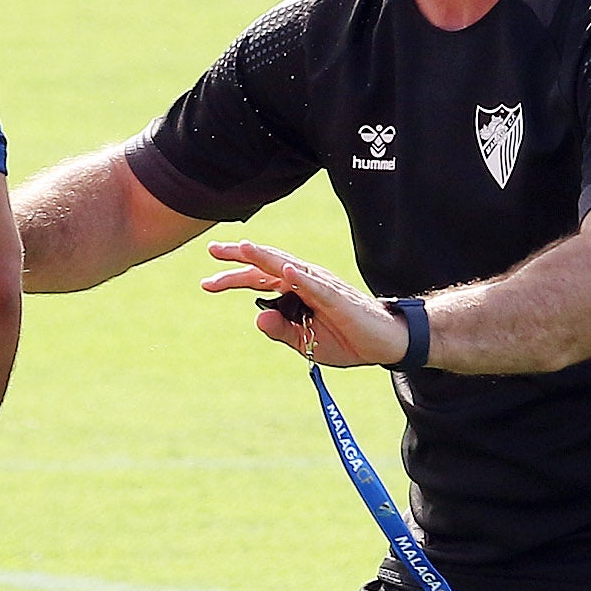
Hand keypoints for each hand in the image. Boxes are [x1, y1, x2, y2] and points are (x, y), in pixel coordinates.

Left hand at [200, 241, 405, 367]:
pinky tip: (284, 270)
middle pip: (268, 265)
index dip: (233, 278)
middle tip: (211, 250)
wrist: (384, 343)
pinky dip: (299, 277)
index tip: (206, 282)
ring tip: (243, 247)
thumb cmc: (347, 339)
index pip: (259, 279)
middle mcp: (305, 281)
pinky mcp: (336, 297)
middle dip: (240, 257)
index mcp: (296, 291)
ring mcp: (321, 286)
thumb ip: (281, 331)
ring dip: (265, 257)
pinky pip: (315, 286)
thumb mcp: (305, 342)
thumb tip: (257, 318)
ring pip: (288, 267)